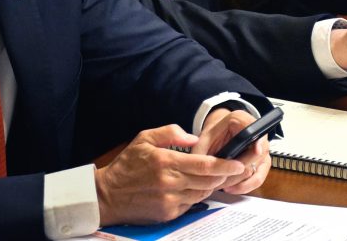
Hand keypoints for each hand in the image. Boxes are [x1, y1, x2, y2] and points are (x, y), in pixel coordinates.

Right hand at [95, 124, 243, 225]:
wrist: (109, 194)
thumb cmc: (127, 165)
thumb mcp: (144, 138)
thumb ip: (170, 133)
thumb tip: (193, 138)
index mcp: (166, 162)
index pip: (205, 165)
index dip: (225, 165)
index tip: (238, 163)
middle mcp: (170, 183)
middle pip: (208, 181)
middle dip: (224, 175)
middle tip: (233, 168)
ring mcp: (170, 201)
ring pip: (202, 192)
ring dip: (212, 185)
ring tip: (216, 176)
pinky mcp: (169, 213)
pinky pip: (191, 203)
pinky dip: (197, 194)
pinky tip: (196, 186)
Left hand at [191, 109, 270, 194]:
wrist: (219, 136)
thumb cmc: (212, 136)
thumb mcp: (203, 139)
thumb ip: (202, 151)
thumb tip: (203, 168)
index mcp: (241, 120)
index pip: (254, 129)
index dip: (257, 140)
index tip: (256, 150)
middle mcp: (256, 133)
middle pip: (255, 155)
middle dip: (236, 170)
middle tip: (221, 179)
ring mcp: (262, 148)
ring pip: (256, 168)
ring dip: (238, 180)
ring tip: (222, 185)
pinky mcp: (263, 162)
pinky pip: (258, 178)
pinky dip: (245, 186)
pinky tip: (231, 188)